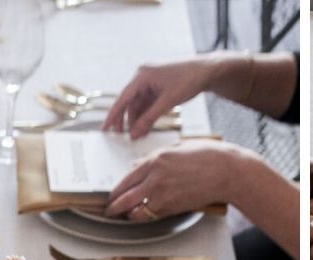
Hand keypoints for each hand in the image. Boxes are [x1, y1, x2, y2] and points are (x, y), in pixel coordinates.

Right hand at [103, 55, 230, 137]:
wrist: (207, 71)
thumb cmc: (189, 80)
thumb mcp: (168, 102)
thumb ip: (149, 119)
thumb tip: (134, 134)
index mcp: (142, 75)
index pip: (123, 98)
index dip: (113, 115)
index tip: (105, 128)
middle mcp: (143, 76)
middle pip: (129, 102)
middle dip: (127, 120)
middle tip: (122, 136)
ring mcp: (151, 81)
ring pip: (139, 104)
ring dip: (138, 119)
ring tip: (138, 135)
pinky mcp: (158, 86)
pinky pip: (148, 103)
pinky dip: (147, 114)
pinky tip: (147, 127)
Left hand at [105, 141, 250, 220]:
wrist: (225, 172)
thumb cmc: (205, 157)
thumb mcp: (175, 150)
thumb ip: (154, 159)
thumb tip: (137, 168)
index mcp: (154, 160)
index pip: (127, 178)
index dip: (116, 190)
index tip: (112, 195)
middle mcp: (155, 177)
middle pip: (125, 196)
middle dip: (114, 206)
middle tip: (109, 210)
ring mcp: (163, 194)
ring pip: (136, 210)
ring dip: (128, 214)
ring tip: (124, 216)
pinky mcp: (173, 207)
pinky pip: (152, 215)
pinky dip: (144, 217)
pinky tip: (142, 216)